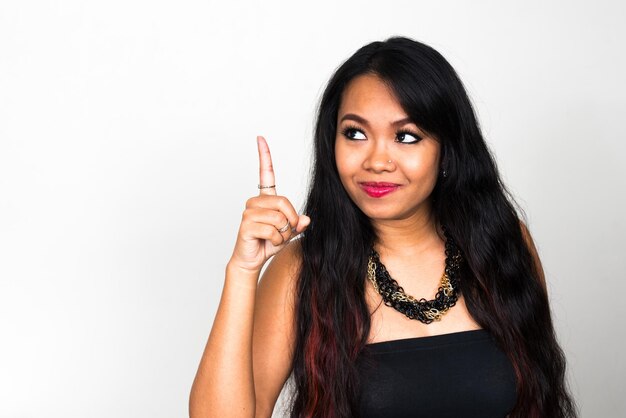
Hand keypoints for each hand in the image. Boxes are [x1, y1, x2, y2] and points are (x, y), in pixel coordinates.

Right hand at [228, 136, 310, 272]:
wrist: (251, 259)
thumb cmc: (268, 242)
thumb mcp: (289, 232)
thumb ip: (298, 223)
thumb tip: (305, 219)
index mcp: (265, 198)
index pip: (265, 173)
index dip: (264, 155)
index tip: (260, 138)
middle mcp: (255, 202)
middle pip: (283, 202)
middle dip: (290, 220)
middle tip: (284, 231)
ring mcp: (249, 212)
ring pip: (279, 218)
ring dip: (283, 233)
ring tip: (273, 238)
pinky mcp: (246, 225)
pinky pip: (273, 230)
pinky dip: (276, 240)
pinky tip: (267, 242)